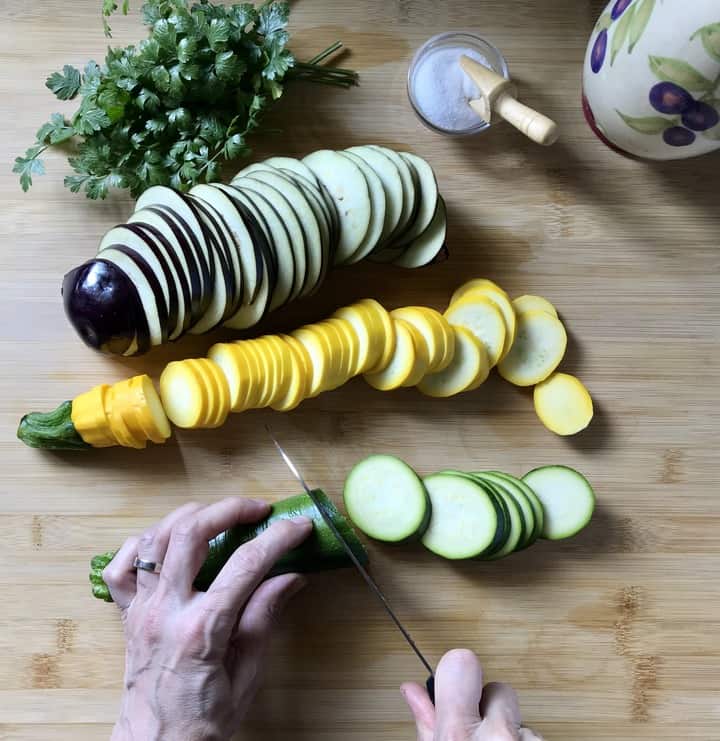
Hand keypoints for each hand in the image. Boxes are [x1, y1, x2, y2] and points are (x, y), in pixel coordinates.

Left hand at [102, 497, 312, 740]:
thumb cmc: (204, 721)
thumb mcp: (248, 675)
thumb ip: (265, 618)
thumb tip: (291, 576)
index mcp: (202, 630)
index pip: (246, 564)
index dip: (278, 538)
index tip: (299, 526)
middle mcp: (165, 611)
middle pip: (191, 533)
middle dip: (229, 509)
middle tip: (257, 509)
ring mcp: (140, 610)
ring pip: (155, 538)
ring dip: (190, 516)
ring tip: (219, 515)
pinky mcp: (126, 614)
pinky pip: (122, 566)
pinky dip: (143, 544)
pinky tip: (168, 543)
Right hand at [402, 649, 542, 739]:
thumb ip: (427, 725)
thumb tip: (414, 692)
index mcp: (458, 736)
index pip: (461, 663)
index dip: (459, 672)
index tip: (457, 680)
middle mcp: (498, 737)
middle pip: (499, 690)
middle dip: (490, 709)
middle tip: (478, 736)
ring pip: (521, 718)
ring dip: (511, 734)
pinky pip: (537, 736)